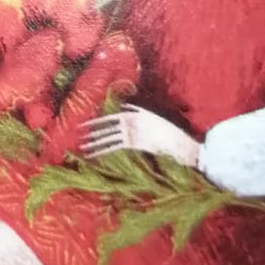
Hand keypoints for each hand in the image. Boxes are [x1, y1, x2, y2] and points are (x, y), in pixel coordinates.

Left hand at [82, 107, 203, 167]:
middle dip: (93, 130)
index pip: (114, 115)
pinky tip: (93, 155)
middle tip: (79, 134)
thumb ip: (140, 113)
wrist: (186, 148)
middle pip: (108, 125)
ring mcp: (134, 131)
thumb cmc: (173, 138)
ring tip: (83, 147)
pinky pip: (114, 146)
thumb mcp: (156, 121)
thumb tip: (126, 109)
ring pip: (109, 136)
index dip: (99, 120)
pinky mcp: (136, 143)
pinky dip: (102, 150)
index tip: (88, 125)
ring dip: (95, 142)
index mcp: (139, 113)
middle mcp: (134, 120)